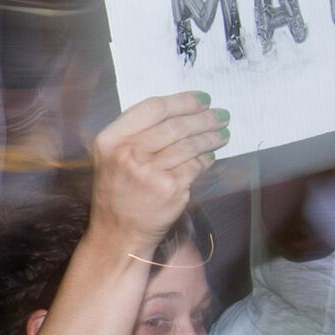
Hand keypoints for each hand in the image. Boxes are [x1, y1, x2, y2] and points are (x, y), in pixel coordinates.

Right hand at [86, 91, 228, 259]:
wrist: (118, 234)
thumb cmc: (118, 192)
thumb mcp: (112, 156)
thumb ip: (136, 133)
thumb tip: (182, 112)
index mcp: (111, 139)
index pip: (153, 108)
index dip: (182, 101)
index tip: (202, 99)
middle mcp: (127, 152)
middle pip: (175, 125)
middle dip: (203, 119)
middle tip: (220, 115)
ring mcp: (149, 171)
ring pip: (189, 145)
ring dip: (210, 137)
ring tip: (222, 133)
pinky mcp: (170, 188)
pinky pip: (195, 166)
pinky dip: (206, 160)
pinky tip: (211, 156)